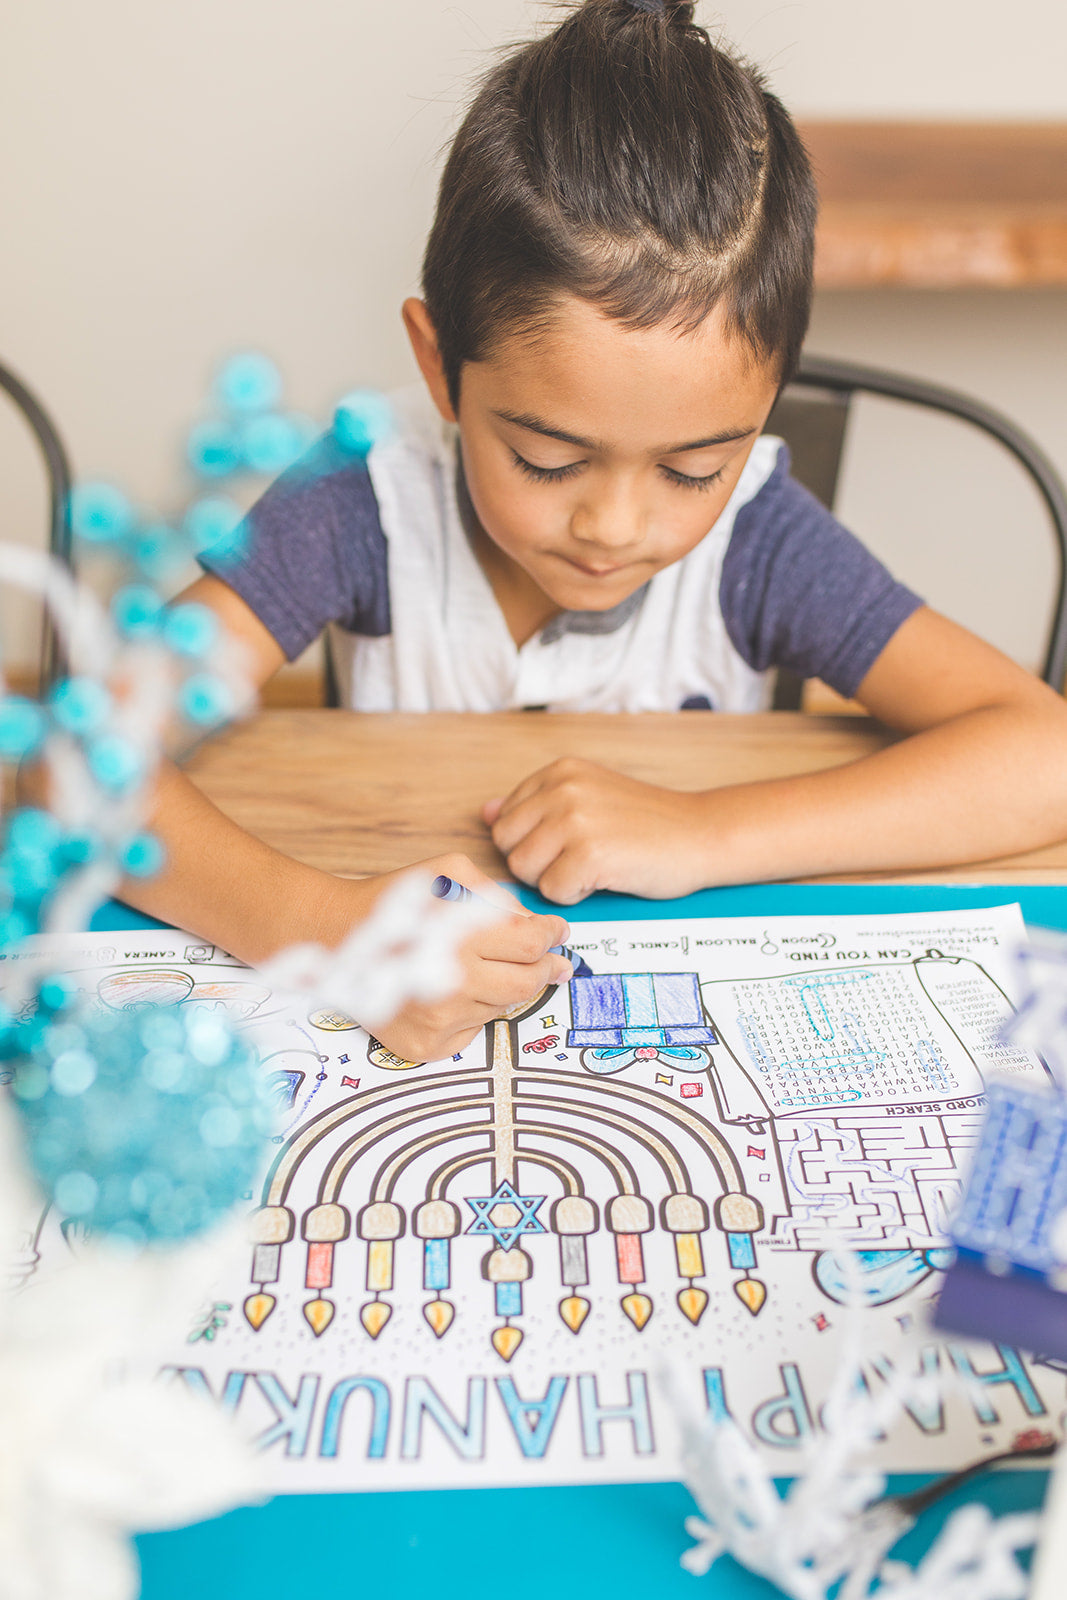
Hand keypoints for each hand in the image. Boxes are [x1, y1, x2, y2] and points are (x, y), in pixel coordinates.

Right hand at [340, 853, 573, 1062]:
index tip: (559, 933)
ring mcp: (439, 1020)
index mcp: (458, 936)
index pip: (528, 943)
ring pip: (502, 1006)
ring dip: (505, 986)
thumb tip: (533, 924)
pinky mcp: (428, 1046)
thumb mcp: (448, 873)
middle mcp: (451, 983)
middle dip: (547, 967)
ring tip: (485, 966)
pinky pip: (475, 1029)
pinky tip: (455, 990)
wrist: (336, 940)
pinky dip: (476, 1009)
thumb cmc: (393, 903)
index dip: (550, 935)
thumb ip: (497, 895)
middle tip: (556, 962)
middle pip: (526, 982)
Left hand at [482, 759, 709, 902]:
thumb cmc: (647, 823)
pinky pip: (553, 891)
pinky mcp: (589, 854)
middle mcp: (563, 789)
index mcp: (559, 771)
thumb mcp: (588, 797)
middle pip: (508, 846)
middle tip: (580, 858)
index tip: (568, 844)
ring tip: (594, 866)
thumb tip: (485, 813)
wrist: (701, 834)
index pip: (504, 820)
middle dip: (537, 863)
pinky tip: (606, 877)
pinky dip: (576, 895)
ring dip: (556, 880)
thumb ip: (535, 804)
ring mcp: (575, 820)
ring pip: (525, 870)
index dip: (532, 843)